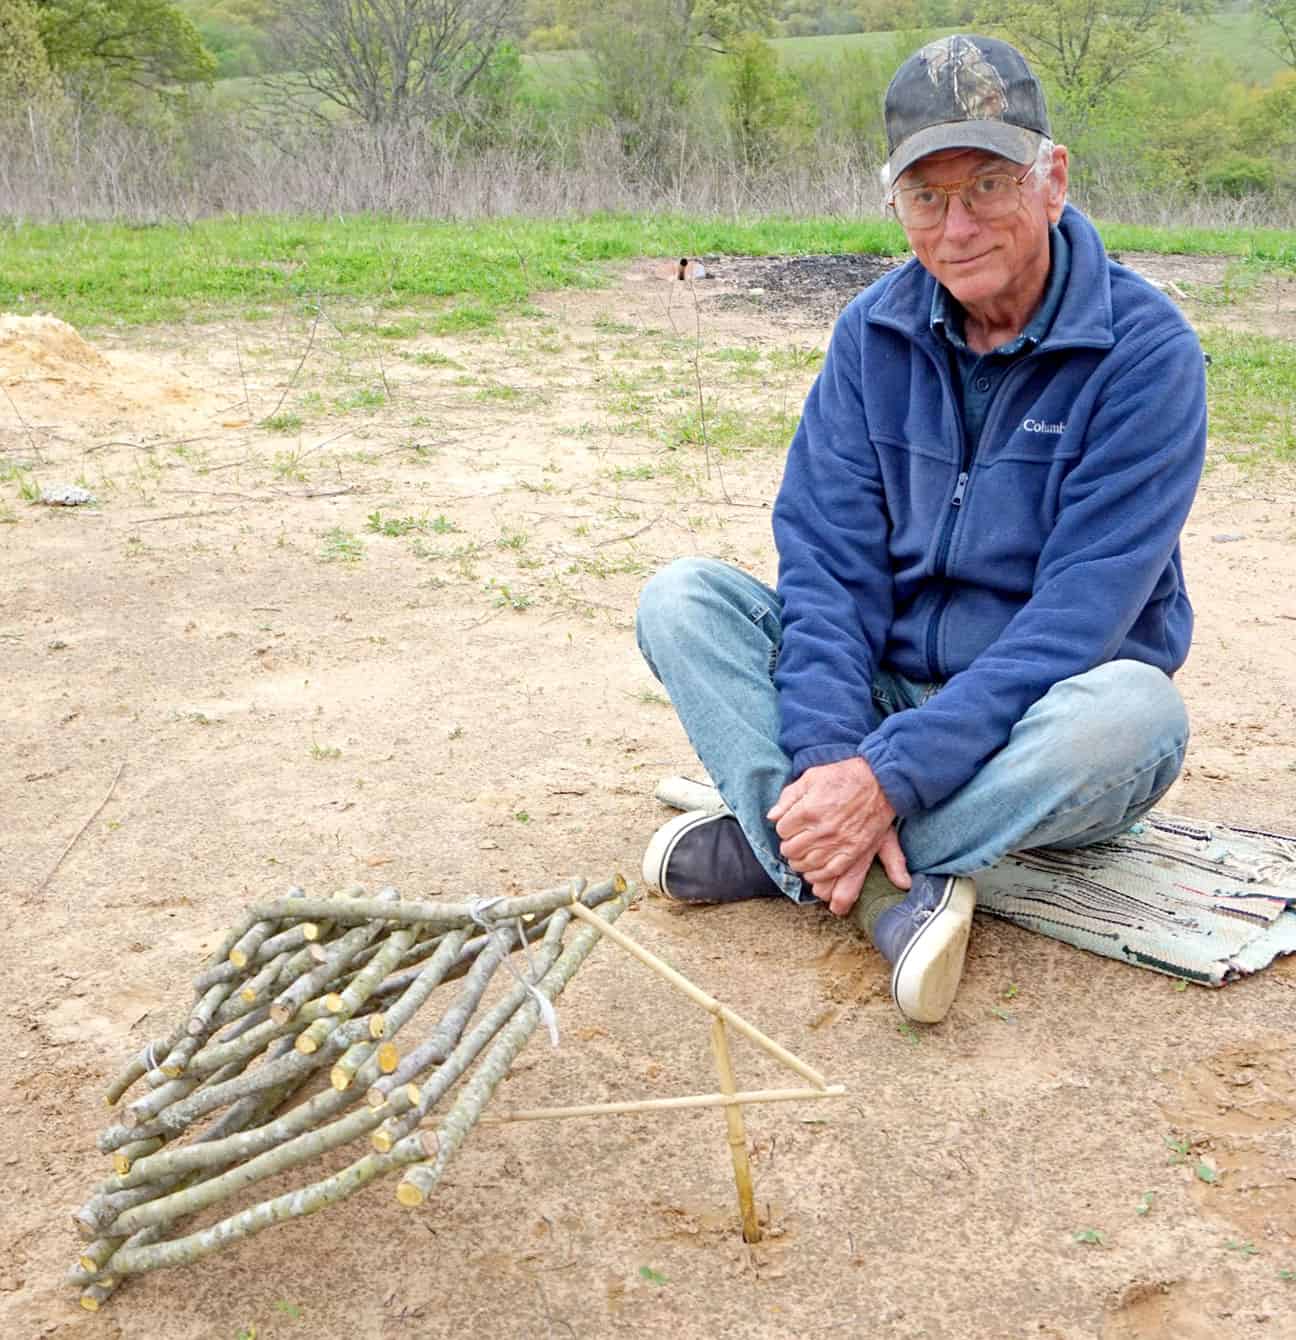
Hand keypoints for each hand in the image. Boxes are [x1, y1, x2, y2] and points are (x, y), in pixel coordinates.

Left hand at [768, 757, 909, 916]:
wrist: (880, 781)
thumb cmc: (843, 776)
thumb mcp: (811, 777)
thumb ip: (788, 797)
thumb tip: (771, 816)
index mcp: (808, 810)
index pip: (782, 830)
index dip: (784, 827)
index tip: (791, 825)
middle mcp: (821, 830)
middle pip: (791, 850)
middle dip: (789, 846)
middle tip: (795, 841)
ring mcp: (838, 843)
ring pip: (806, 864)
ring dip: (800, 861)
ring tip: (802, 854)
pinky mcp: (853, 852)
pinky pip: (829, 872)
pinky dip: (818, 874)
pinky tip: (815, 868)